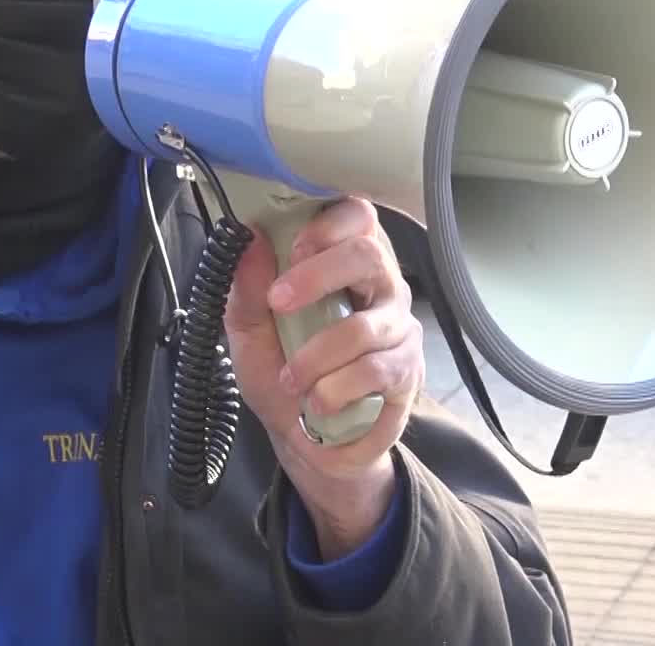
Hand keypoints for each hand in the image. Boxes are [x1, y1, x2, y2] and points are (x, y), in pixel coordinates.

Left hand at [224, 197, 424, 559]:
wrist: (307, 439)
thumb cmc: (282, 373)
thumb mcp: (248, 334)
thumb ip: (246, 290)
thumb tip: (246, 238)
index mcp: (342, 262)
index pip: (355, 215)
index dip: (326, 224)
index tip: (292, 249)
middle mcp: (380, 285)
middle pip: (368, 254)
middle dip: (318, 276)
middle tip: (279, 303)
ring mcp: (398, 327)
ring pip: (365, 326)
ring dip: (317, 356)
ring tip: (291, 380)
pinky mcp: (408, 371)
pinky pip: (375, 372)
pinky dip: (337, 390)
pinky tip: (318, 403)